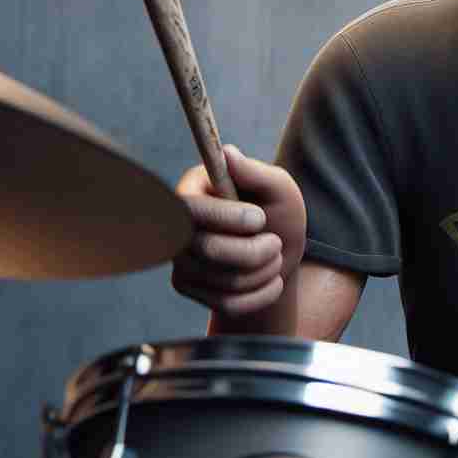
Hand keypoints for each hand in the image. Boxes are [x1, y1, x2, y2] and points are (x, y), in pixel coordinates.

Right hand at [172, 145, 307, 316]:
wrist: (280, 254)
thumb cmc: (278, 211)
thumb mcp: (278, 187)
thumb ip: (255, 172)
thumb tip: (227, 152)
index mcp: (194, 191)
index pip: (191, 209)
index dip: (227, 218)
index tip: (260, 218)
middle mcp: (178, 224)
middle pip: (209, 250)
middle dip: (255, 251)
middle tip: (275, 242)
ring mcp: (179, 257)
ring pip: (223, 281)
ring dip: (264, 271)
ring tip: (274, 255)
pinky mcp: (187, 286)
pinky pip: (227, 304)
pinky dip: (261, 295)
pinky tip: (271, 280)